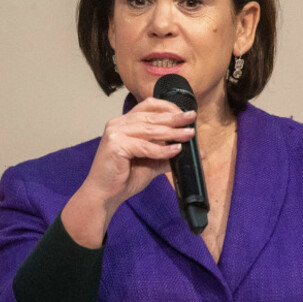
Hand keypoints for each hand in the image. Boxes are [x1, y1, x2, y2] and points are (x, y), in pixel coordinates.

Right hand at [62, 97, 196, 246]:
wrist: (105, 195)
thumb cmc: (124, 178)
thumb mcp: (152, 162)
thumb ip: (169, 154)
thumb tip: (197, 152)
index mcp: (124, 122)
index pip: (148, 106)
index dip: (168, 107)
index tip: (185, 113)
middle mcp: (118, 123)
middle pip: (151, 116)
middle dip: (174, 118)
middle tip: (192, 118)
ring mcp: (115, 132)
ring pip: (150, 130)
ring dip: (172, 132)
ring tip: (189, 134)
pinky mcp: (115, 145)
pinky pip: (145, 146)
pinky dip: (162, 150)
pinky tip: (176, 150)